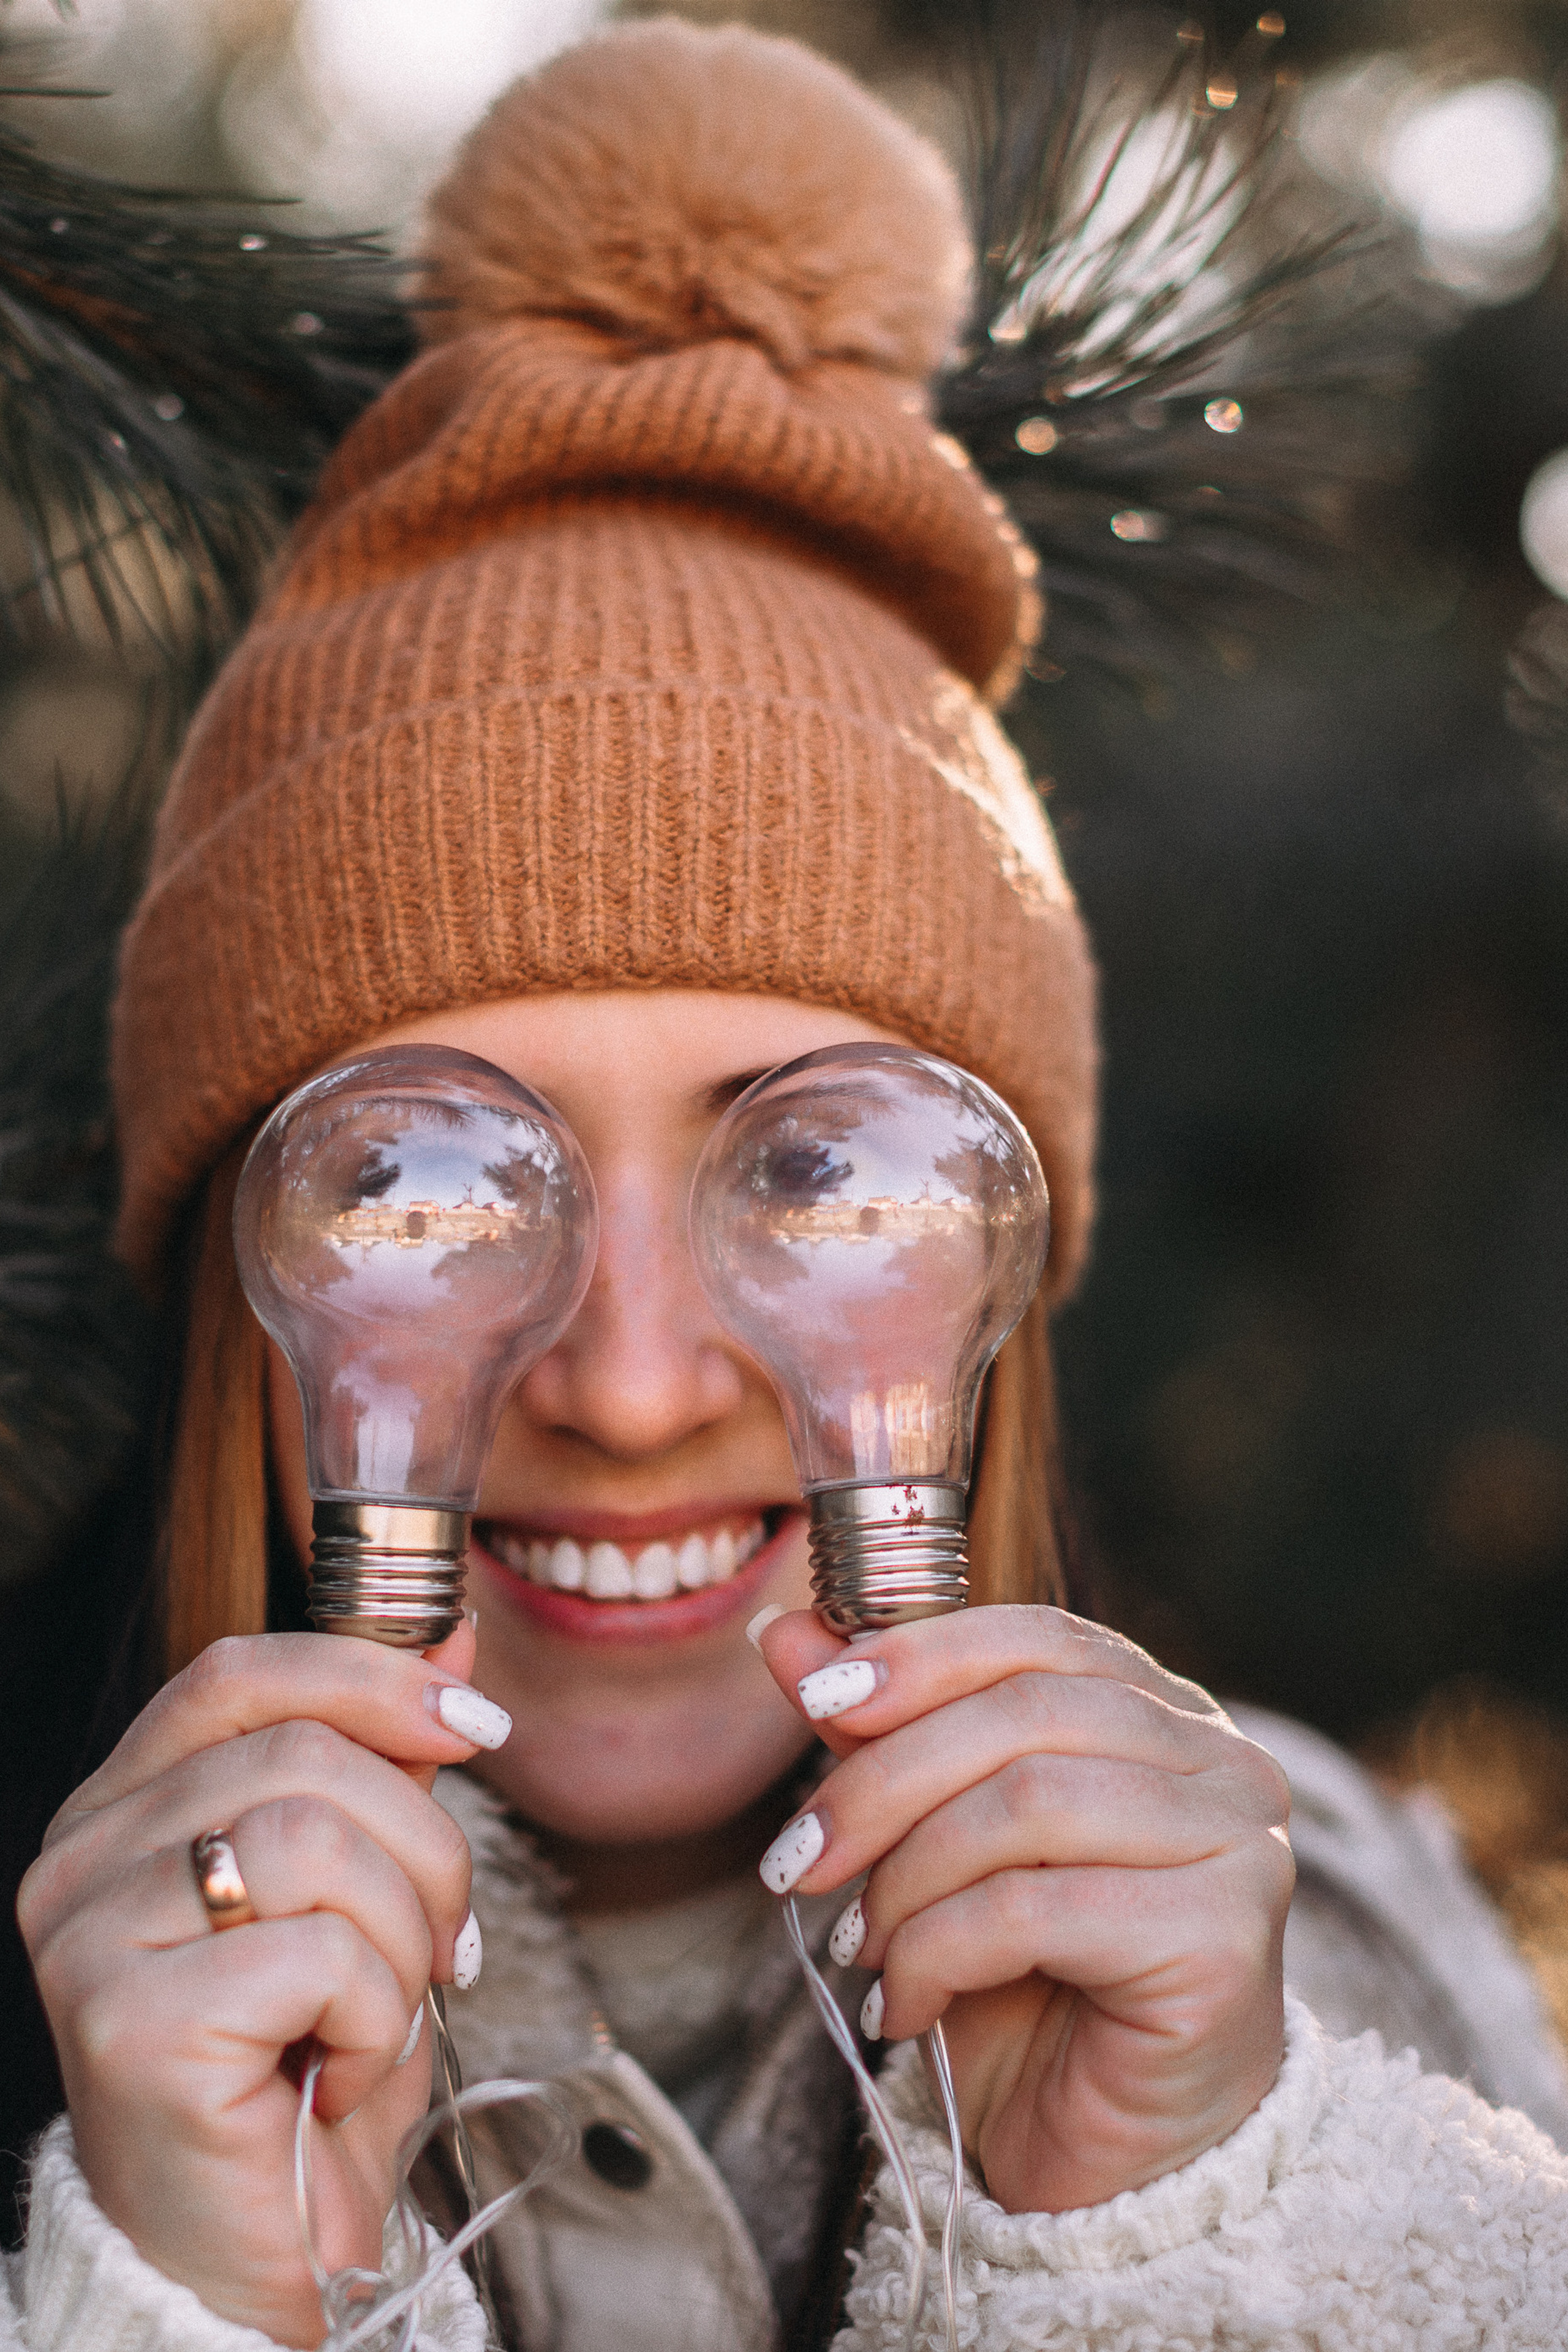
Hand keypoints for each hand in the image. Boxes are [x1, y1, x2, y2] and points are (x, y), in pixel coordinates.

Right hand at [18, 1624, 504, 2346]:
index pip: (237, 1672)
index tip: (473, 1720)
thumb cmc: (307, 2069)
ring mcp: (90, 1941)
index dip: (369, 1674)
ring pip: (317, 1839)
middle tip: (442, 1943)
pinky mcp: (128, 2025)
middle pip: (305, 1757)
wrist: (268, 2253)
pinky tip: (340, 2069)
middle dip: (422, 1846)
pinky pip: (316, 1952)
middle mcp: (80, 1862)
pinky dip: (373, 2012)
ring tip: (382, 2012)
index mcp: (123, 1809)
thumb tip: (451, 1635)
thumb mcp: (362, 1888)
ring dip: (402, 1934)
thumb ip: (387, 1761)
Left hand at [757, 1605, 1292, 2215]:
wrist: (1112, 2168)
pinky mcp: (1218, 1941)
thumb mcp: (938, 1839)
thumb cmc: (1035, 1990)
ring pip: (1026, 1803)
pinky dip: (937, 1952)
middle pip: (1024, 1717)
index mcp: (1170, 1715)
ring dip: (906, 1878)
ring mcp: (1238, 1848)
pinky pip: (1033, 1908)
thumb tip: (787, 1635)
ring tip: (861, 1945)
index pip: (1041, 1639)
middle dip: (884, 1781)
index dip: (922, 1653)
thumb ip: (880, 1729)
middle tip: (798, 1858)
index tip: (815, 1695)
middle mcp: (1225, 1765)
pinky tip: (905, 2005)